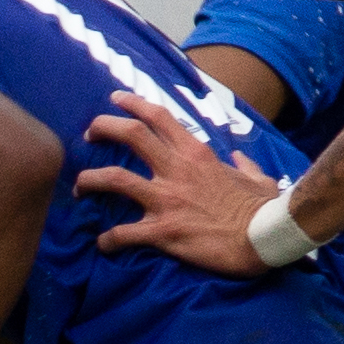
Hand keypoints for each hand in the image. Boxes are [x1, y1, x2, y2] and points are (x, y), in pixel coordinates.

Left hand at [77, 88, 288, 275]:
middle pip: (129, 134)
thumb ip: (246, 167)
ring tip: (79, 188)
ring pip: (113, 179)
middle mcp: (176, 169)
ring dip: (89, 181)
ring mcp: (166, 199)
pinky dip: (108, 239)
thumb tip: (241, 162)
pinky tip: (103, 244)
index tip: (114, 99)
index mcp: (196, 153)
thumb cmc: (263, 208)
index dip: (132, 103)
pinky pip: (123, 233)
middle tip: (88, 135)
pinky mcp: (162, 231)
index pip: (158, 116)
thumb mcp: (259, 178)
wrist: (265, 238)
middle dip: (102, 128)